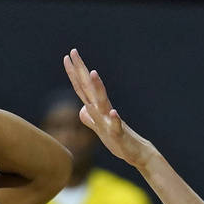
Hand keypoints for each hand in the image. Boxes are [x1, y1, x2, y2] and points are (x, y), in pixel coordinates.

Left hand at [63, 48, 156, 168]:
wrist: (136, 152)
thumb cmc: (117, 140)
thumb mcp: (99, 129)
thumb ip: (89, 118)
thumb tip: (83, 109)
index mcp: (97, 109)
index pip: (82, 88)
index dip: (74, 73)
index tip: (67, 56)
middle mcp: (104, 110)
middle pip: (89, 88)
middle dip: (81, 70)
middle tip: (73, 52)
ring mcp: (111, 121)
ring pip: (103, 103)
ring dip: (98, 88)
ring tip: (92, 72)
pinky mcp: (119, 135)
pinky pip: (117, 126)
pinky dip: (115, 119)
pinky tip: (114, 112)